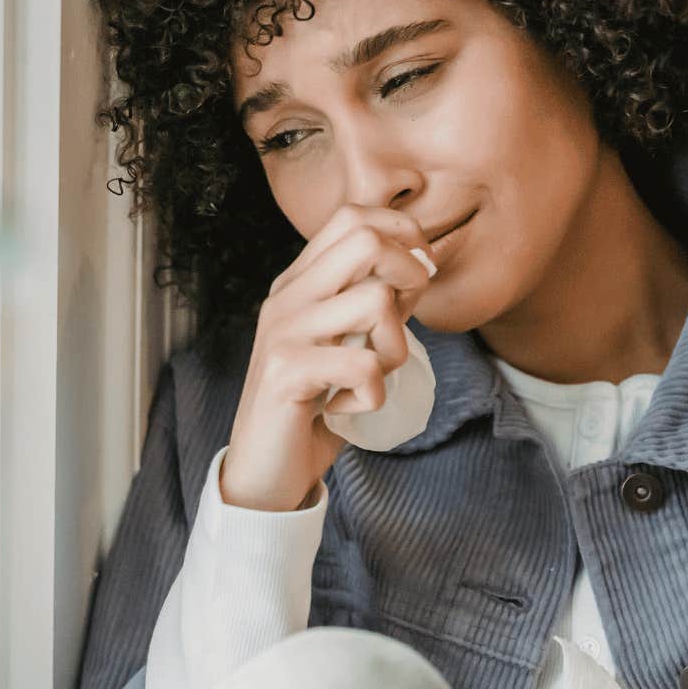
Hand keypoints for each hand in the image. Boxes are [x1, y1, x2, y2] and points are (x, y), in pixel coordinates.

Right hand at [219, 205, 433, 511]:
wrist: (264, 471)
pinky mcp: (286, 372)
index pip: (352, 216)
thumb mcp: (346, 344)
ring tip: (372, 378)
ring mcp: (283, 331)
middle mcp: (286, 297)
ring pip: (376, 302)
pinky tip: (348, 408)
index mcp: (299, 283)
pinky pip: (365, 366)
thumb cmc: (314, 407)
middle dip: (409, 275)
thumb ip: (375, 305)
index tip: (416, 277)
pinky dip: (373, 395)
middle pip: (366, 240)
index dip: (401, 234)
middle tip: (405, 320)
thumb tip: (423, 263)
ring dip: (395, 348)